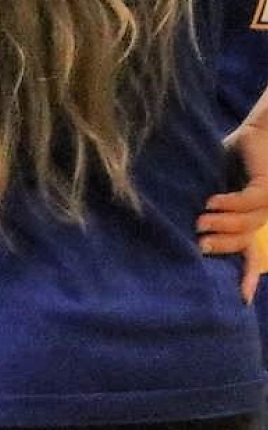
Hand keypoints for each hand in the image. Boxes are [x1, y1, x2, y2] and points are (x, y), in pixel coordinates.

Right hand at [199, 122, 267, 301]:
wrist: (260, 131)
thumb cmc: (233, 156)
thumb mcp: (212, 185)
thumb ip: (201, 204)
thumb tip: (171, 222)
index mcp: (247, 219)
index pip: (248, 252)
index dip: (245, 275)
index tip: (240, 299)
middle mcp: (259, 215)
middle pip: (244, 242)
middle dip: (224, 248)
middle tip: (200, 246)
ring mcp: (266, 203)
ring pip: (246, 225)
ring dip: (223, 226)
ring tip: (200, 222)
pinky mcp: (266, 186)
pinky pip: (248, 202)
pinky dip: (230, 205)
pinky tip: (212, 202)